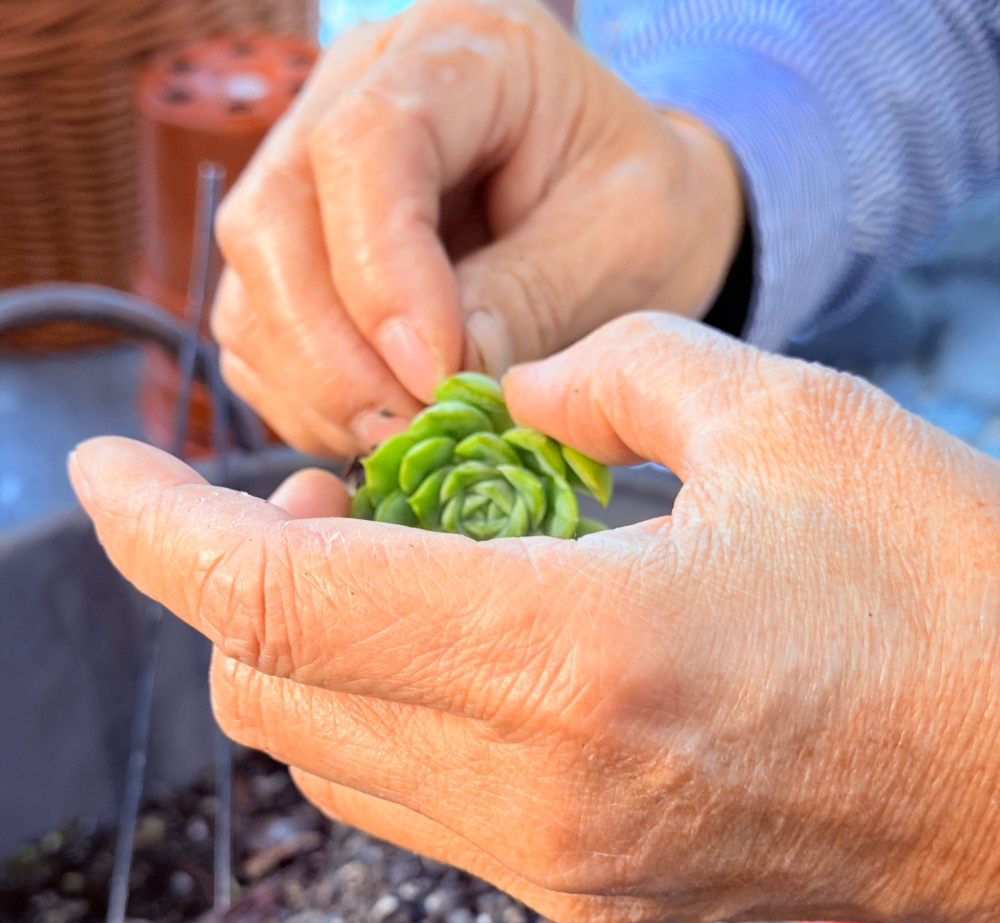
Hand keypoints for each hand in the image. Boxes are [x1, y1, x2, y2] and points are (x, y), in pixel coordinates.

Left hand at [69, 315, 999, 922]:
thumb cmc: (947, 594)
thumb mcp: (774, 418)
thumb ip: (595, 382)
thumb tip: (490, 412)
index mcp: (572, 658)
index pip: (275, 601)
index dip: (156, 529)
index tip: (109, 470)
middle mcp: (538, 791)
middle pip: (268, 691)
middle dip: (242, 578)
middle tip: (328, 492)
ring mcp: (552, 864)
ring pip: (324, 760)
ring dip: (310, 649)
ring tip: (398, 560)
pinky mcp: (580, 890)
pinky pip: (408, 805)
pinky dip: (383, 712)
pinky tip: (459, 646)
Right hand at [210, 0, 741, 456]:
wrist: (627, 219)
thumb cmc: (641, 212)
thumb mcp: (622, 246)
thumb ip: (531, 300)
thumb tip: (438, 378)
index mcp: (461, 51)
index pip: (364, 145)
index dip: (383, 274)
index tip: (436, 375)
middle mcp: (357, 94)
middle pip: (273, 221)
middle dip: (334, 354)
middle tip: (410, 431)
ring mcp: (310, 176)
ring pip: (250, 289)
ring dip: (314, 390)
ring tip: (403, 439)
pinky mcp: (294, 259)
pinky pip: (255, 341)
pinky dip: (305, 403)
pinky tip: (378, 427)